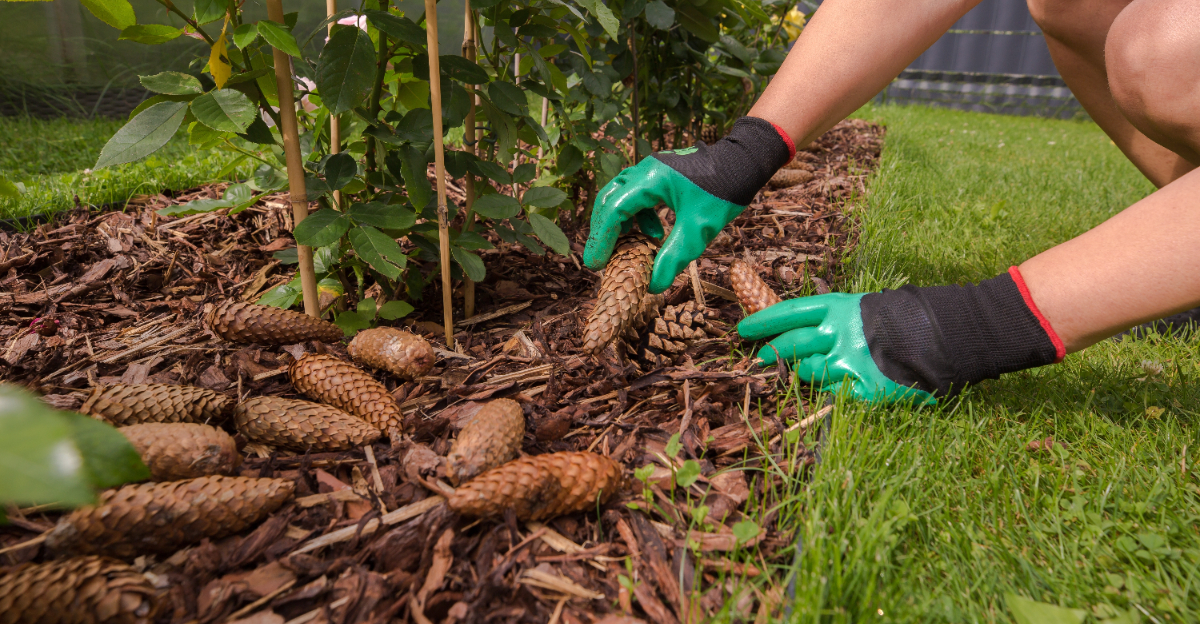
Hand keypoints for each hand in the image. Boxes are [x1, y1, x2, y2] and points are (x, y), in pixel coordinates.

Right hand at [583, 117, 793, 292]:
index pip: (613, 210)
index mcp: (650, 179)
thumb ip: (673, 257)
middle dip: (604, 232)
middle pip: (609, 201)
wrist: (745, 162)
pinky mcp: (660, 175)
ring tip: (632, 248)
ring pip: (621, 197)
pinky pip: (637, 196)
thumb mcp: (698, 230)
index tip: (596, 264)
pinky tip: (656, 233)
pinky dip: (638, 217)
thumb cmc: (724, 191)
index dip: (601, 239)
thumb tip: (652, 286)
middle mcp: (644, 171)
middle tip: (603, 259)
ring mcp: (651, 170)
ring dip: (621, 224)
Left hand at [736, 269, 1064, 403]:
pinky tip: (838, 388)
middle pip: (790, 345)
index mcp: (840, 308)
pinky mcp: (864, 389)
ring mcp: (850, 363)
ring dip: (801, 374)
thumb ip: (836, 320)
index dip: (763, 322)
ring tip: (801, 372)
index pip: (789, 313)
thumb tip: (799, 332)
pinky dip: (832, 392)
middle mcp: (839, 334)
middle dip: (770, 353)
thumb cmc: (911, 319)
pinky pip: (835, 395)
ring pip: (808, 373)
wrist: (953, 335)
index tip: (742, 330)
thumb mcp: (869, 309)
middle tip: (757, 360)